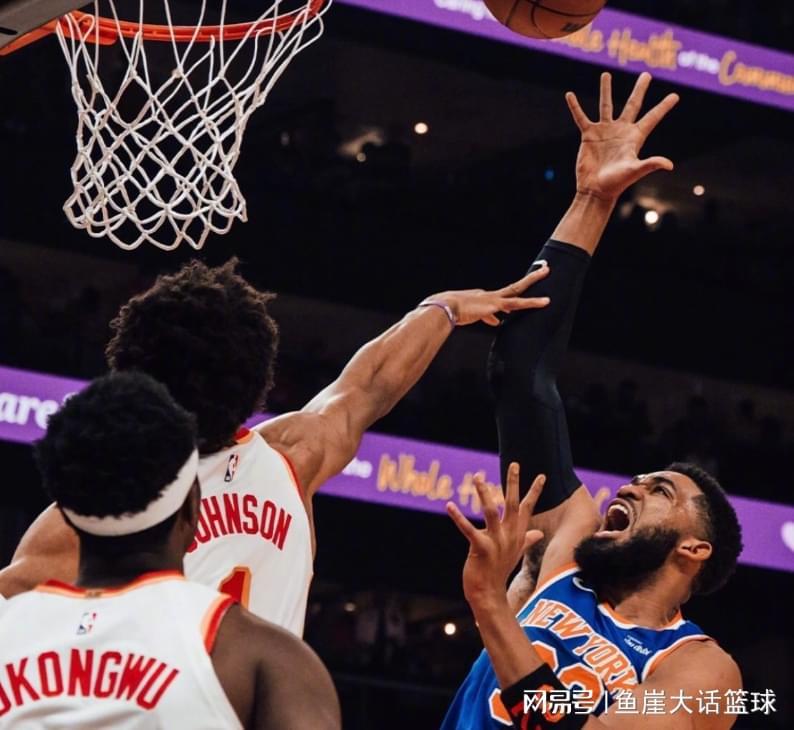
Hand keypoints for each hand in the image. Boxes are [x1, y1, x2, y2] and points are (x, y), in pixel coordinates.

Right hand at [431, 264, 549, 326]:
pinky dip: (532, 302)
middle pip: (514, 287)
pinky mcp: (495, 304)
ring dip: (533, 285)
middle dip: (530, 279)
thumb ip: (485, 317)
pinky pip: (517, 303)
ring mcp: (493, 299)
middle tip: (545, 269)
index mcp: (483, 298)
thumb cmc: (452, 312)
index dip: (512, 302)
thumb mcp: (471, 315)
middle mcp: (490, 295)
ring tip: (548, 277)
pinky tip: (545, 302)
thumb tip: (496, 321)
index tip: (522, 301)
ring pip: (518, 292)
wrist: (444, 307)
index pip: (502, 298)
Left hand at [446, 463, 544, 607]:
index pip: (528, 508)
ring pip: (491, 512)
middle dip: (513, 483)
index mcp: (516, 534)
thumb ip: (526, 540)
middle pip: (513, 504)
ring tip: (477, 476)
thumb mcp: (515, 553)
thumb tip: (539, 533)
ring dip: (484, 493)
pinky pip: (469, 530)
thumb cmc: (499, 572)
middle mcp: (508, 536)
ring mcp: (496, 542)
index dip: (534, 491)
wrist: (489, 595)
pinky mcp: (480, 549)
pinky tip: (450, 505)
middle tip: (514, 464)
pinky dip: (459, 517)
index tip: (541, 475)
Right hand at [567, 71, 678, 202]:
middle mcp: (621, 131)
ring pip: (606, 106)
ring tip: (606, 75)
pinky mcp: (588, 135)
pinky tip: (569, 95)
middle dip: (639, 90)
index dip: (664, 107)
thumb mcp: (634, 171)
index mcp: (635, 137)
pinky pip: (581, 118)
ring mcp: (604, 131)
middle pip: (632, 105)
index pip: (652, 118)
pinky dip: (575, 107)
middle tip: (646, 75)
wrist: (595, 190)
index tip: (675, 96)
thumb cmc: (617, 183)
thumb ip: (651, 164)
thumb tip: (669, 165)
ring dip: (606, 90)